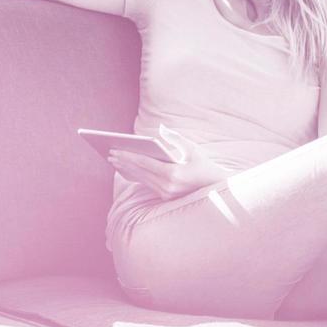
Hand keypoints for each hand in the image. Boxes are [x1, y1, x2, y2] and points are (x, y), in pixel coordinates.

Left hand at [105, 127, 225, 199]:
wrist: (216, 188)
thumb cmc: (205, 165)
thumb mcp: (193, 149)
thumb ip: (175, 138)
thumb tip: (160, 128)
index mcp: (173, 174)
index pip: (145, 163)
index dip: (128, 156)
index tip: (115, 150)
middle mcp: (168, 187)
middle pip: (140, 172)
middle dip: (123, 163)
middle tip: (110, 154)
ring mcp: (166, 194)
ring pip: (141, 180)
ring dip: (127, 170)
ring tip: (115, 161)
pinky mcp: (166, 197)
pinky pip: (146, 185)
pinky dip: (136, 176)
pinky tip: (127, 170)